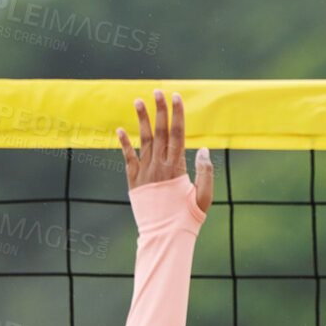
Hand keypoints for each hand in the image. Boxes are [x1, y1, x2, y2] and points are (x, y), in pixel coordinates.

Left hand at [115, 89, 213, 212]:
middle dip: (160, 109)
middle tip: (158, 90)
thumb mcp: (204, 196)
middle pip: (160, 132)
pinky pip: (128, 159)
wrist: (165, 235)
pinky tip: (120, 130)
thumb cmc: (188, 216)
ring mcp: (145, 173)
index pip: (178, 134)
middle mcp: (160, 166)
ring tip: (138, 100)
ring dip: (141, 119)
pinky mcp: (134, 182)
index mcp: (178, 167)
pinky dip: (124, 144)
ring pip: (143, 140)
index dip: (178, 114)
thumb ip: (205, 172)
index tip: (177, 97)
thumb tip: (202, 149)